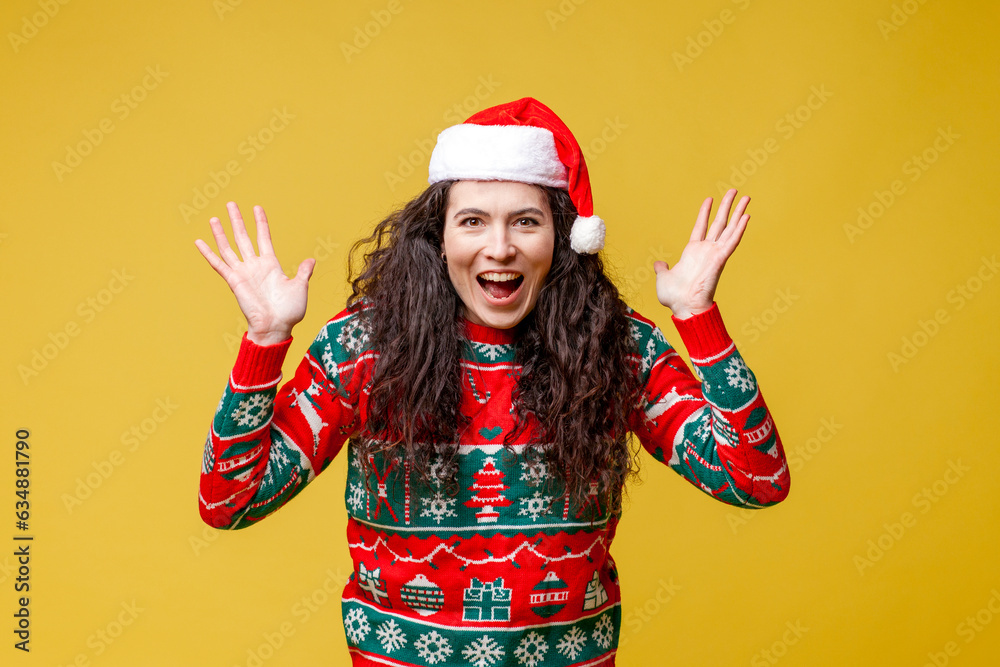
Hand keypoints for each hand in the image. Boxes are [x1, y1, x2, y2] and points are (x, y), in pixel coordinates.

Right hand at [194, 202, 314, 344]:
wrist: (276, 327)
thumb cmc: (289, 311)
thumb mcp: (299, 287)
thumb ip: (302, 272)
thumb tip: (311, 260)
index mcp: (271, 265)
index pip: (264, 238)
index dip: (261, 223)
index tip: (257, 208)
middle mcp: (255, 266)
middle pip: (243, 237)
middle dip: (237, 221)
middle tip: (231, 204)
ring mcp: (243, 272)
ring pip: (229, 247)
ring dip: (221, 233)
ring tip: (214, 218)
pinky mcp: (234, 281)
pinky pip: (218, 264)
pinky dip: (208, 253)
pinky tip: (199, 241)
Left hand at [653, 189, 749, 318]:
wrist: (683, 307)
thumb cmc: (674, 297)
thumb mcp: (663, 277)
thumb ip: (662, 268)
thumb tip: (658, 264)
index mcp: (692, 252)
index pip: (701, 226)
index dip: (705, 213)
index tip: (710, 199)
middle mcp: (706, 250)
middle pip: (719, 223)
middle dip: (727, 207)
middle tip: (734, 191)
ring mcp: (714, 253)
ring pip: (729, 228)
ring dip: (738, 213)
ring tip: (746, 197)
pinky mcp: (720, 259)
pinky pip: (732, 241)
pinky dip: (739, 229)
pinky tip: (747, 216)